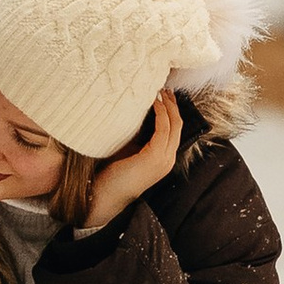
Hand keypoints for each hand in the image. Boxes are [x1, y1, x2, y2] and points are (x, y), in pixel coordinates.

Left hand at [83, 93, 182, 238]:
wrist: (105, 195)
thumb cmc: (114, 174)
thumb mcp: (130, 152)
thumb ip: (138, 138)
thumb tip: (135, 114)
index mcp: (164, 159)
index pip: (175, 130)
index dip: (172, 111)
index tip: (165, 95)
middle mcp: (168, 159)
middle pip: (178, 125)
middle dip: (173, 105)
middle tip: (166, 88)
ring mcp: (164, 159)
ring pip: (174, 125)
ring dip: (168, 106)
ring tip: (161, 91)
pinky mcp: (155, 157)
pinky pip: (163, 128)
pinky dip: (160, 113)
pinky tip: (154, 102)